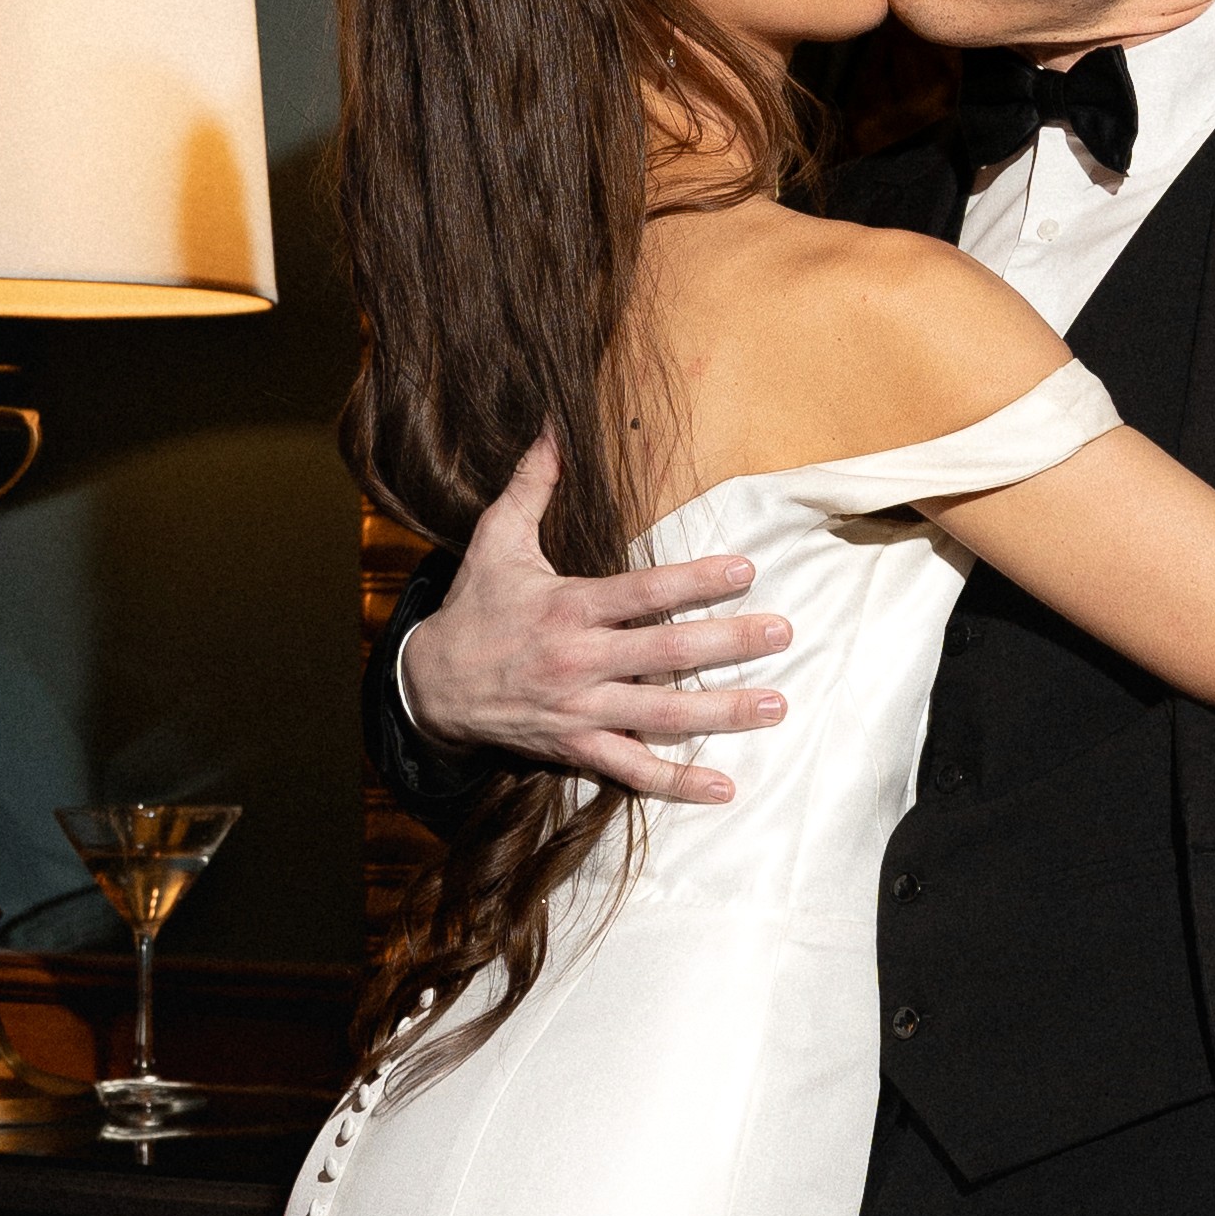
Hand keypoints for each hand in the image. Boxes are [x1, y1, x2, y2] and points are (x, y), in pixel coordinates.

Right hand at [394, 441, 794, 801]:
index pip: (644, 592)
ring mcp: (580, 710)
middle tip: (783, 633)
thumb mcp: (496, 540)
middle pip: (667, 654)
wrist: (431, 686)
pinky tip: (725, 788)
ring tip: (775, 705)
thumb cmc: (474, 608)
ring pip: (662, 715)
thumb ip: (532, 485)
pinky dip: (678, 784)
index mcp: (568, 608)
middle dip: (730, 643)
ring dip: (723, 713)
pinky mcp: (576, 748)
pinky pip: (632, 770)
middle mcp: (579, 661)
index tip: (746, 568)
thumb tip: (553, 426)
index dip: (697, 580)